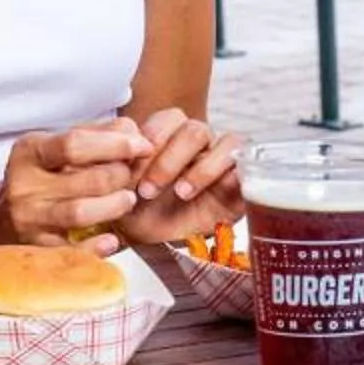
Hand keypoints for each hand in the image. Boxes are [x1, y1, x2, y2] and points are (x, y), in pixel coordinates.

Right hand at [0, 120, 149, 250]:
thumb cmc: (38, 177)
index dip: (114, 144)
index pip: (74, 143)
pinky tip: (112, 238)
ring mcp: (29, 218)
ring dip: (114, 206)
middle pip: (86, 179)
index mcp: (30, 151)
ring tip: (126, 200)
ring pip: (80, 212)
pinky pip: (72, 250)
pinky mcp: (35, 248)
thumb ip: (95, 134)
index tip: (142, 145)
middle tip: (131, 176)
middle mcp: (24, 184)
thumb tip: (133, 132)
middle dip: (120, 176)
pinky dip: (97, 246)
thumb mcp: (55, 147)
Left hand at [116, 106, 246, 244]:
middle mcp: (197, 143)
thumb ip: (115, 167)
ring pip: (226, 143)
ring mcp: (222, 160)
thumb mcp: (118, 190)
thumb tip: (118, 149)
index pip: (167, 120)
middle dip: (168, 159)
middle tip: (147, 190)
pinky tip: (218, 192)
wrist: (157, 245)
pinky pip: (248, 168)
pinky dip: (236, 176)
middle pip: (194, 130)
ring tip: (181, 194)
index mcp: (168, 135)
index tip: (129, 169)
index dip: (151, 140)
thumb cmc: (138, 212)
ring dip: (202, 169)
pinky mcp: (241, 182)